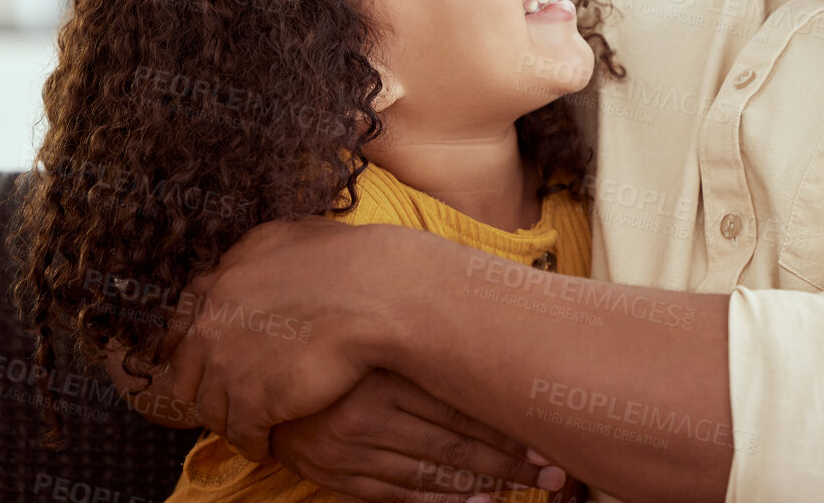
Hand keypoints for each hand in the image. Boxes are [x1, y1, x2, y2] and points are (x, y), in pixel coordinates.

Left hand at [163, 216, 397, 459]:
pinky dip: (252, 444)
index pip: (181, 324)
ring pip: (211, 411)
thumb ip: (257, 254)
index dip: (186, 348)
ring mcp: (229, 365)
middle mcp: (213, 322)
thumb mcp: (291, 235)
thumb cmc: (350, 260)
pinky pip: (241, 436)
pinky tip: (266, 444)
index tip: (194, 364)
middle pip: (186, 375)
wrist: (376, 294)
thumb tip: (252, 262)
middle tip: (225, 400)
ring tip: (249, 427)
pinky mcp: (253, 401)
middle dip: (204, 389)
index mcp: (222, 280)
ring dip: (230, 420)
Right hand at [270, 368, 571, 501]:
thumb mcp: (379, 340)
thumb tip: (499, 337)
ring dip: (486, 484)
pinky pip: (402, 495)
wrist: (268, 382)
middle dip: (510, 462)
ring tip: (527, 489)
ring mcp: (352, 450)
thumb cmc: (339, 351)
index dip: (506, 425)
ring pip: (432, 473)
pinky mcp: (341, 477)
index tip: (548, 435)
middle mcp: (367, 413)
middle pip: (454, 443)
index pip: (459, 405)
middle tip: (555, 473)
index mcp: (383, 372)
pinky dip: (444, 502)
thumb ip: (426, 345)